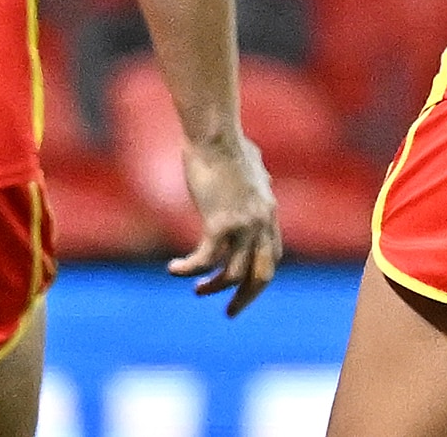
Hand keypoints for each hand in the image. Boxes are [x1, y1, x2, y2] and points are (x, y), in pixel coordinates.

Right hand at [168, 134, 281, 315]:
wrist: (216, 134)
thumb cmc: (228, 145)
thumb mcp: (253, 164)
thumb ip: (258, 177)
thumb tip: (260, 173)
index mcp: (269, 212)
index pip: (274, 256)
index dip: (258, 277)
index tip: (241, 288)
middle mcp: (262, 222)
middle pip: (262, 274)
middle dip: (245, 297)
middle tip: (229, 312)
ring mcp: (243, 224)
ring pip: (233, 274)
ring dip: (213, 287)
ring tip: (195, 288)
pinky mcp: (219, 222)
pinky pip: (205, 259)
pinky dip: (188, 269)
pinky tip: (173, 269)